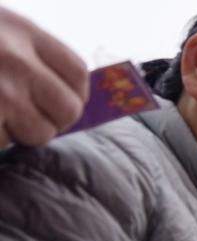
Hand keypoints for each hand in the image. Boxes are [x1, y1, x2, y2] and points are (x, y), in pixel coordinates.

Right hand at [0, 7, 87, 147]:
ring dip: (20, 132)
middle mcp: (18, 59)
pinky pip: (6, 142)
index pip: (78, 71)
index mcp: (22, 31)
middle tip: (27, 115)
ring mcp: (2, 91)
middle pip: (69, 109)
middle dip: (52, 119)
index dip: (76, 93)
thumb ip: (28, 54)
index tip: (64, 101)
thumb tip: (72, 96)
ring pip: (41, 133)